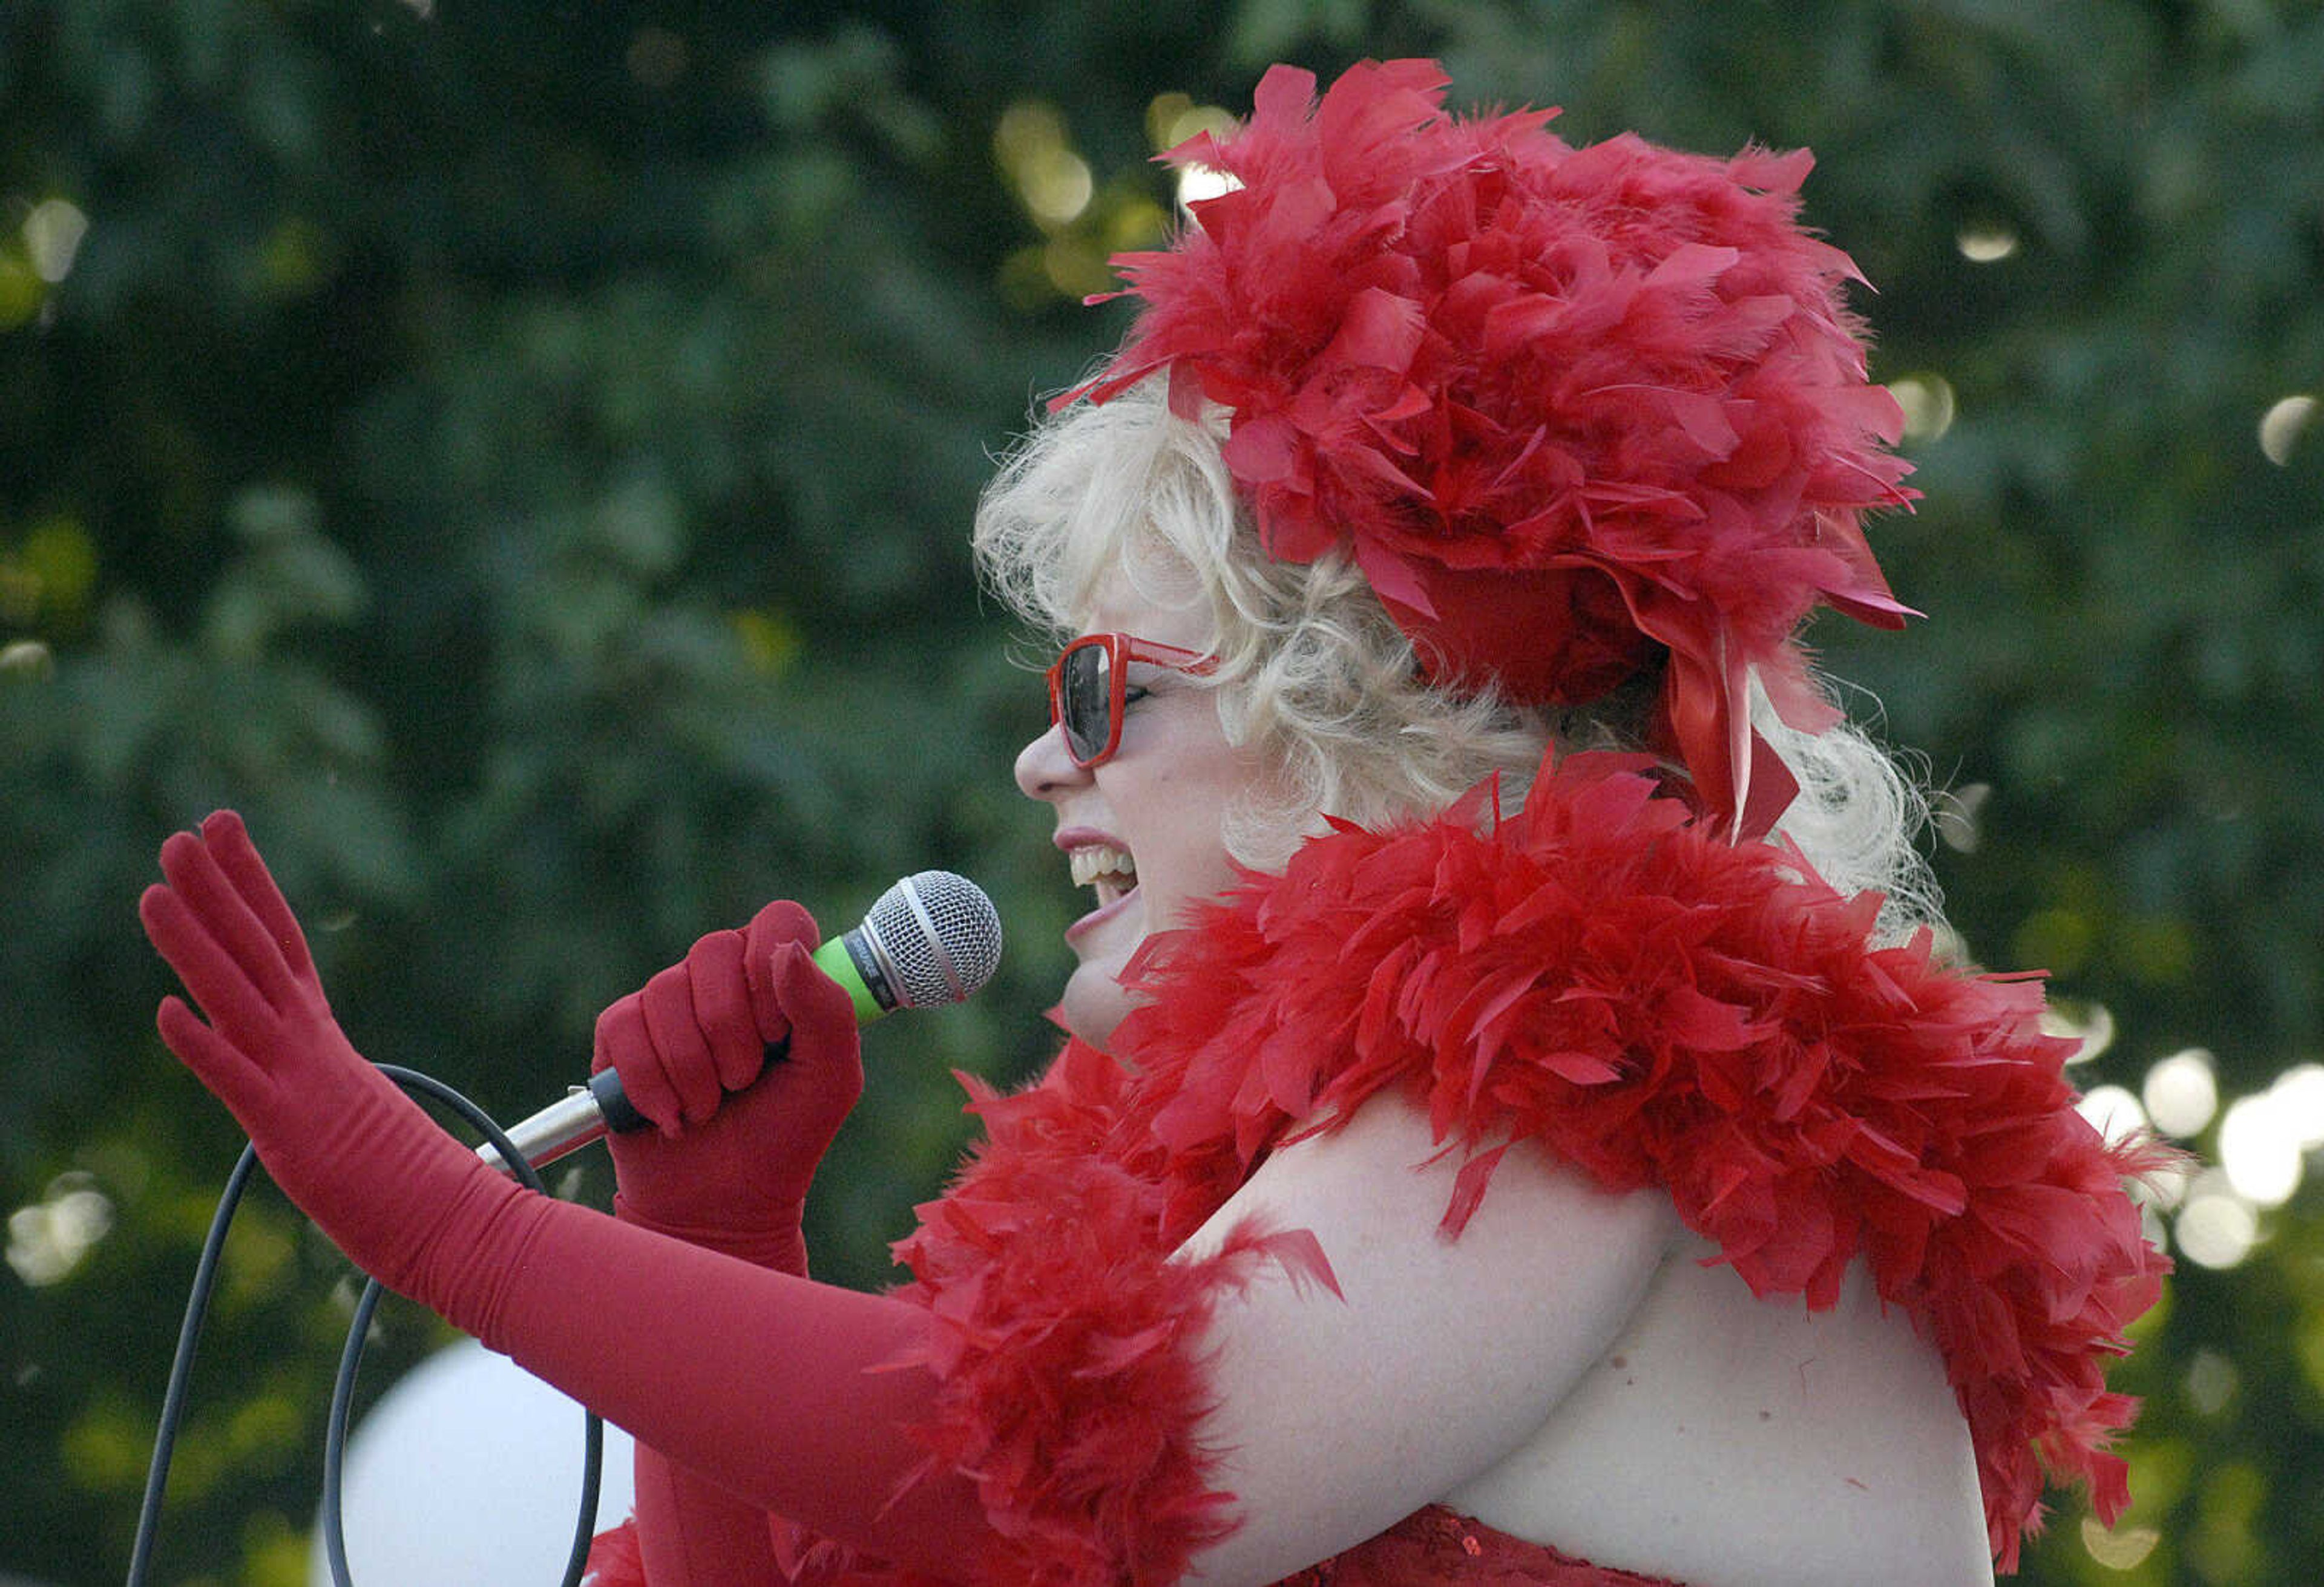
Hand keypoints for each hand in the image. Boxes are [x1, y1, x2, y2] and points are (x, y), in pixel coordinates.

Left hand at [139, 811, 521, 1311]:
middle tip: (182, 834)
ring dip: (193, 945)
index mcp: (324, 1041)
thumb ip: (320, 1083)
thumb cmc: (412, 1184)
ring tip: (153, 893)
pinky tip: (164, 1013)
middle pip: (258, 952)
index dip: (249, 884)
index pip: (282, 942)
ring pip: (239, 1001)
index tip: (221, 832)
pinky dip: (204, 1048)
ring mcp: (301, 1085)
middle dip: (218, 890)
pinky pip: (239, 1083)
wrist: (460, 1225)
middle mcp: (311, 1049)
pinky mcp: (291, 1133)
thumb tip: (306, 1072)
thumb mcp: (351, 1116)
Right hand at [590, 900, 862, 1267]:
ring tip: (710, 1107)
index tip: (777, 1032)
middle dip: (732, 1032)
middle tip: (744, 1081)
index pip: (778, 920)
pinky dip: (650, 1082)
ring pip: (666, 991)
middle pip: (714, 950)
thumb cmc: (783, 1137)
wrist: (720, 1203)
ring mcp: (669, 1001)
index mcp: (781, 977)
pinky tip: (671, 1116)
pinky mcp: (621, 1034)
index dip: (772, 969)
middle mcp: (723, 977)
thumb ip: (827, 1011)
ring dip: (693, 1069)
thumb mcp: (831, 1081)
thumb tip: (787, 951)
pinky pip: (624, 1026)